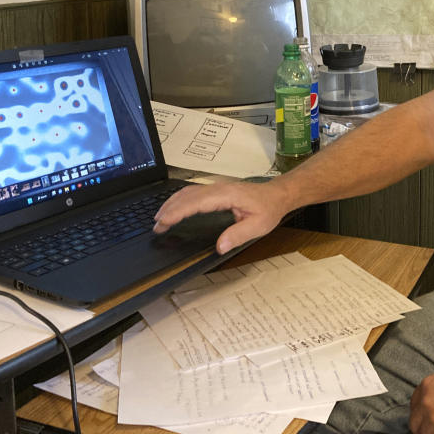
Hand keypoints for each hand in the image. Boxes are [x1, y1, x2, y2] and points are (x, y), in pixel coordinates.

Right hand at [153, 181, 289, 253]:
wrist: (278, 194)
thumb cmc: (269, 209)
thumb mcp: (258, 226)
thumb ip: (238, 235)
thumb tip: (219, 247)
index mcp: (227, 195)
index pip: (196, 202)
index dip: (178, 212)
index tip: (164, 221)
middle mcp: (219, 188)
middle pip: (187, 196)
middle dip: (169, 210)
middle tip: (156, 226)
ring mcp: (217, 187)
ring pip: (188, 192)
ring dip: (172, 203)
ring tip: (159, 218)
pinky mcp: (217, 190)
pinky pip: (193, 192)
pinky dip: (180, 200)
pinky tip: (174, 207)